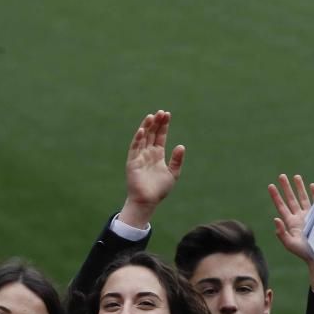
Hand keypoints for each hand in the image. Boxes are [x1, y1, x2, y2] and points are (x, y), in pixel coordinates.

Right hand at [119, 110, 185, 227]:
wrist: (148, 201)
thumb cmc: (159, 190)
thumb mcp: (173, 173)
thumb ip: (177, 160)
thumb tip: (181, 145)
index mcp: (157, 154)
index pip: (160, 136)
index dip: (163, 126)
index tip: (167, 115)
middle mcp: (148, 153)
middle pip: (152, 134)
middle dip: (156, 123)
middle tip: (161, 112)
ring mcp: (139, 156)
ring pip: (143, 138)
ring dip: (147, 127)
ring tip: (152, 116)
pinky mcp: (132, 161)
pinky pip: (134, 147)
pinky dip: (138, 138)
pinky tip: (143, 130)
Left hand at [269, 173, 313, 261]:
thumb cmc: (304, 253)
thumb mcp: (290, 244)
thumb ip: (282, 233)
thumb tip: (275, 219)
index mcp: (290, 222)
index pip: (281, 206)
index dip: (276, 196)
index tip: (271, 186)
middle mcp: (298, 217)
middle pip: (290, 199)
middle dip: (286, 187)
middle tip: (281, 175)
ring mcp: (308, 216)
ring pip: (302, 198)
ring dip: (299, 187)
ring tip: (296, 176)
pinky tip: (312, 185)